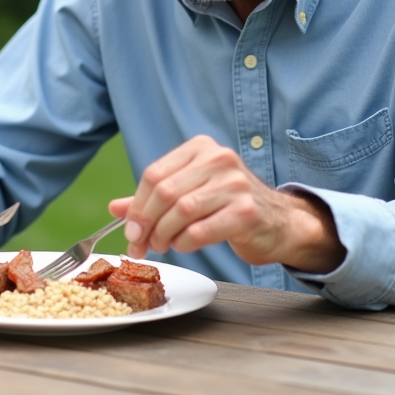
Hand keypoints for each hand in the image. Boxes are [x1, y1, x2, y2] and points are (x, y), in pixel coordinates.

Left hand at [109, 135, 345, 273]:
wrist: (279, 222)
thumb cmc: (229, 206)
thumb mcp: (191, 193)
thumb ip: (154, 199)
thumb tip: (115, 208)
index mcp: (201, 148)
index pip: (155, 174)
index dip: (136, 206)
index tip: (129, 231)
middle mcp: (219, 159)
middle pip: (164, 192)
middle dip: (146, 224)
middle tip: (141, 244)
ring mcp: (235, 183)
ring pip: (181, 212)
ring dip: (165, 235)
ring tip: (164, 245)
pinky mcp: (246, 211)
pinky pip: (201, 230)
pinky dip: (186, 243)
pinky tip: (186, 245)